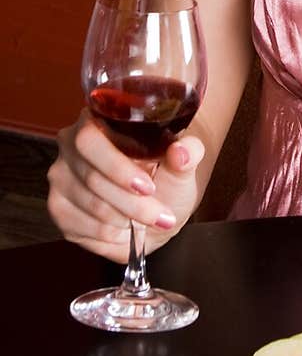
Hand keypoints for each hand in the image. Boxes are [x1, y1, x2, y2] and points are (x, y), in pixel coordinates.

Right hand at [47, 110, 204, 260]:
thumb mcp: (183, 164)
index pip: (90, 141)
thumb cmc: (166, 177)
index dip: (117, 168)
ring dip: (126, 220)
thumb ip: (188, 152)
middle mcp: (70, 146)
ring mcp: (60, 179)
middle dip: (132, 204)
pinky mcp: (59, 209)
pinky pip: (84, 229)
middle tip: (160, 214)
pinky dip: (112, 234)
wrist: (157, 205)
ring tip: (148, 220)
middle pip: (93, 179)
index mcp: (97, 121)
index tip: (147, 187)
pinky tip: (127, 227)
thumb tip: (182, 152)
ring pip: (92, 207)